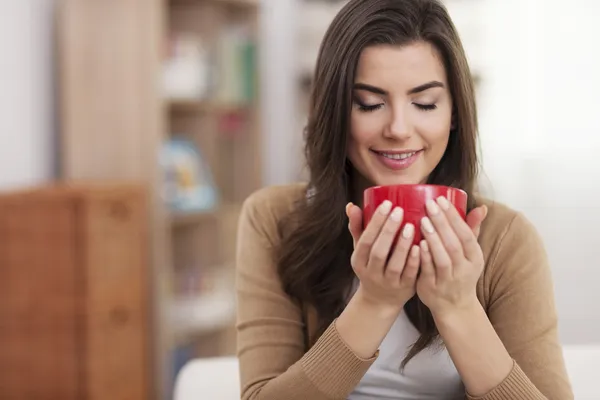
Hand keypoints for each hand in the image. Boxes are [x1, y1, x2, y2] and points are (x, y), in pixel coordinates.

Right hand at [346, 200, 420, 311]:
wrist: (380, 300)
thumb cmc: (372, 265)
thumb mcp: (361, 250)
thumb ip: (357, 228)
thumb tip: (352, 205)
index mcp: (359, 261)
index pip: (365, 240)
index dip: (375, 223)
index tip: (387, 204)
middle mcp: (371, 273)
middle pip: (379, 252)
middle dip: (388, 230)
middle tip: (399, 210)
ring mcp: (388, 283)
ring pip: (395, 265)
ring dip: (403, 245)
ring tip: (411, 226)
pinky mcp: (405, 289)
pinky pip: (410, 275)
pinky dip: (415, 261)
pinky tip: (422, 246)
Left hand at [416, 197, 487, 317]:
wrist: (454, 307)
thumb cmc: (460, 272)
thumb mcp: (470, 253)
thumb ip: (471, 230)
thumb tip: (480, 207)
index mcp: (474, 257)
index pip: (466, 234)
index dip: (454, 217)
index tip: (441, 200)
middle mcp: (464, 269)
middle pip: (454, 244)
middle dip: (442, 223)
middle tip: (429, 205)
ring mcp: (449, 280)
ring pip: (442, 258)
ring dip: (433, 238)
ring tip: (423, 220)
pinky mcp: (433, 288)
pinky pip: (429, 271)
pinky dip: (424, 257)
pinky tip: (417, 243)